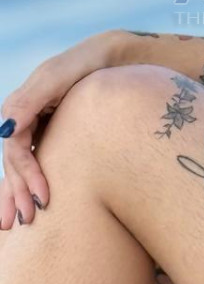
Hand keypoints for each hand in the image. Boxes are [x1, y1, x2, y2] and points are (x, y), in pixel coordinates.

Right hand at [0, 29, 125, 228]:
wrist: (113, 59)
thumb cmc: (88, 65)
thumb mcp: (59, 76)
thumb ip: (31, 99)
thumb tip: (5, 130)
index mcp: (20, 107)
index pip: (16, 150)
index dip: (26, 175)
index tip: (44, 198)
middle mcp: (24, 119)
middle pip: (14, 163)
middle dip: (16, 194)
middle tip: (26, 221)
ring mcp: (37, 128)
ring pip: (21, 167)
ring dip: (16, 195)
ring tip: (19, 224)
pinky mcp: (51, 134)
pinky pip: (35, 162)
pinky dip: (29, 183)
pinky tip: (30, 204)